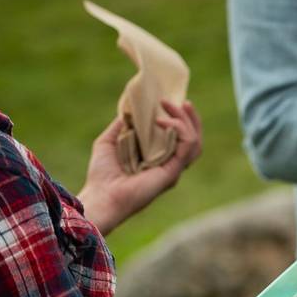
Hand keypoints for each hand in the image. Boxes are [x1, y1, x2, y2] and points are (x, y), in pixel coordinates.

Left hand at [78, 100, 202, 235]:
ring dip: (187, 120)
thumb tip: (130, 110)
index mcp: (157, 159)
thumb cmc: (102, 174)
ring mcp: (173, 169)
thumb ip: (121, 126)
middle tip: (181, 101)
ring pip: (194, 142)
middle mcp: (169, 165)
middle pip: (193, 139)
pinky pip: (187, 146)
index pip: (180, 139)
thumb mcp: (108, 141)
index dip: (180, 120)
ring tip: (172, 105)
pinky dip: (179, 129)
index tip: (170, 103)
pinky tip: (161, 120)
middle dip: (190, 118)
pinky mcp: (172, 172)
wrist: (101, 195)